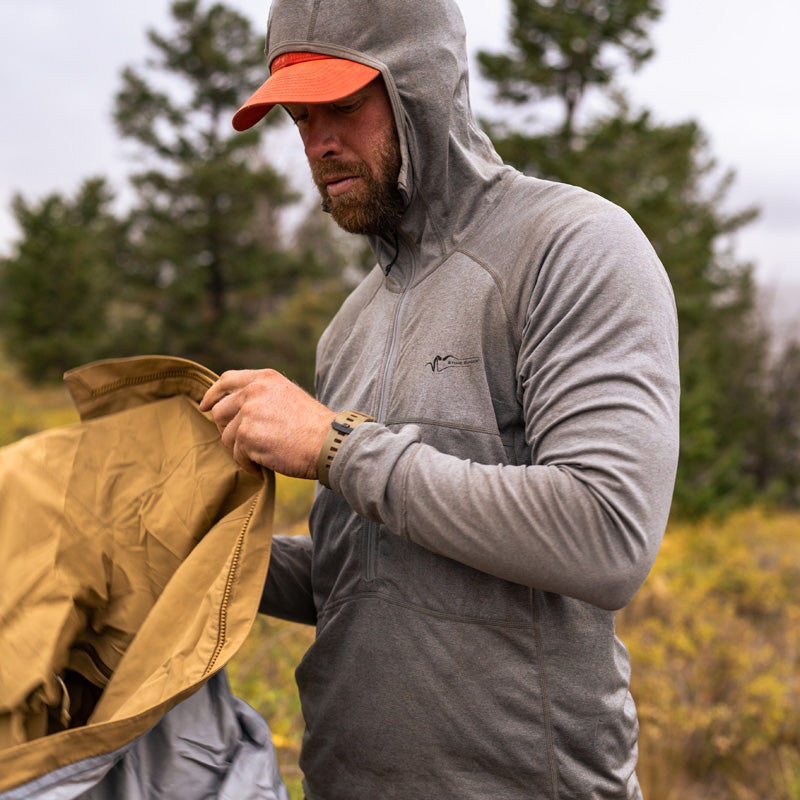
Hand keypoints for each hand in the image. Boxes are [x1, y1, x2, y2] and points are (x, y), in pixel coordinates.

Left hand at [199, 369, 335, 478]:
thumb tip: (235, 409)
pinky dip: (249, 465)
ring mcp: (248, 413)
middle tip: (242, 445)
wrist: (328, 443)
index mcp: (265, 379)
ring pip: (226, 436)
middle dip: (226, 430)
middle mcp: (254, 391)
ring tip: (260, 458)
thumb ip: (261, 397)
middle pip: (220, 411)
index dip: (213, 394)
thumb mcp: (287, 397)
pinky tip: (263, 468)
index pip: (227, 380)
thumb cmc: (314, 426)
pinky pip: (237, 455)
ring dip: (240, 451)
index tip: (205, 406)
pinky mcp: (247, 435)